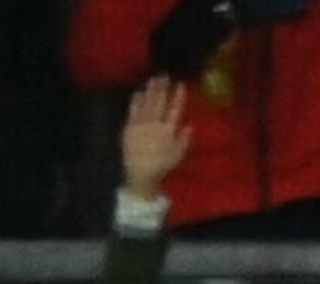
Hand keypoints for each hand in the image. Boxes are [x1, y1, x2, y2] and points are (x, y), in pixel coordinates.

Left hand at [121, 79, 193, 200]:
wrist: (140, 172)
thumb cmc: (162, 165)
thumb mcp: (178, 155)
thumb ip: (183, 139)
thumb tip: (189, 125)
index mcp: (168, 131)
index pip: (175, 109)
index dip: (178, 96)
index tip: (180, 84)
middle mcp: (155, 124)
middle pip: (160, 102)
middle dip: (162, 88)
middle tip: (164, 75)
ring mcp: (141, 123)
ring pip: (147, 103)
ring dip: (150, 90)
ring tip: (153, 79)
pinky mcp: (130, 126)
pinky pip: (133, 110)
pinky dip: (136, 100)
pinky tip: (139, 92)